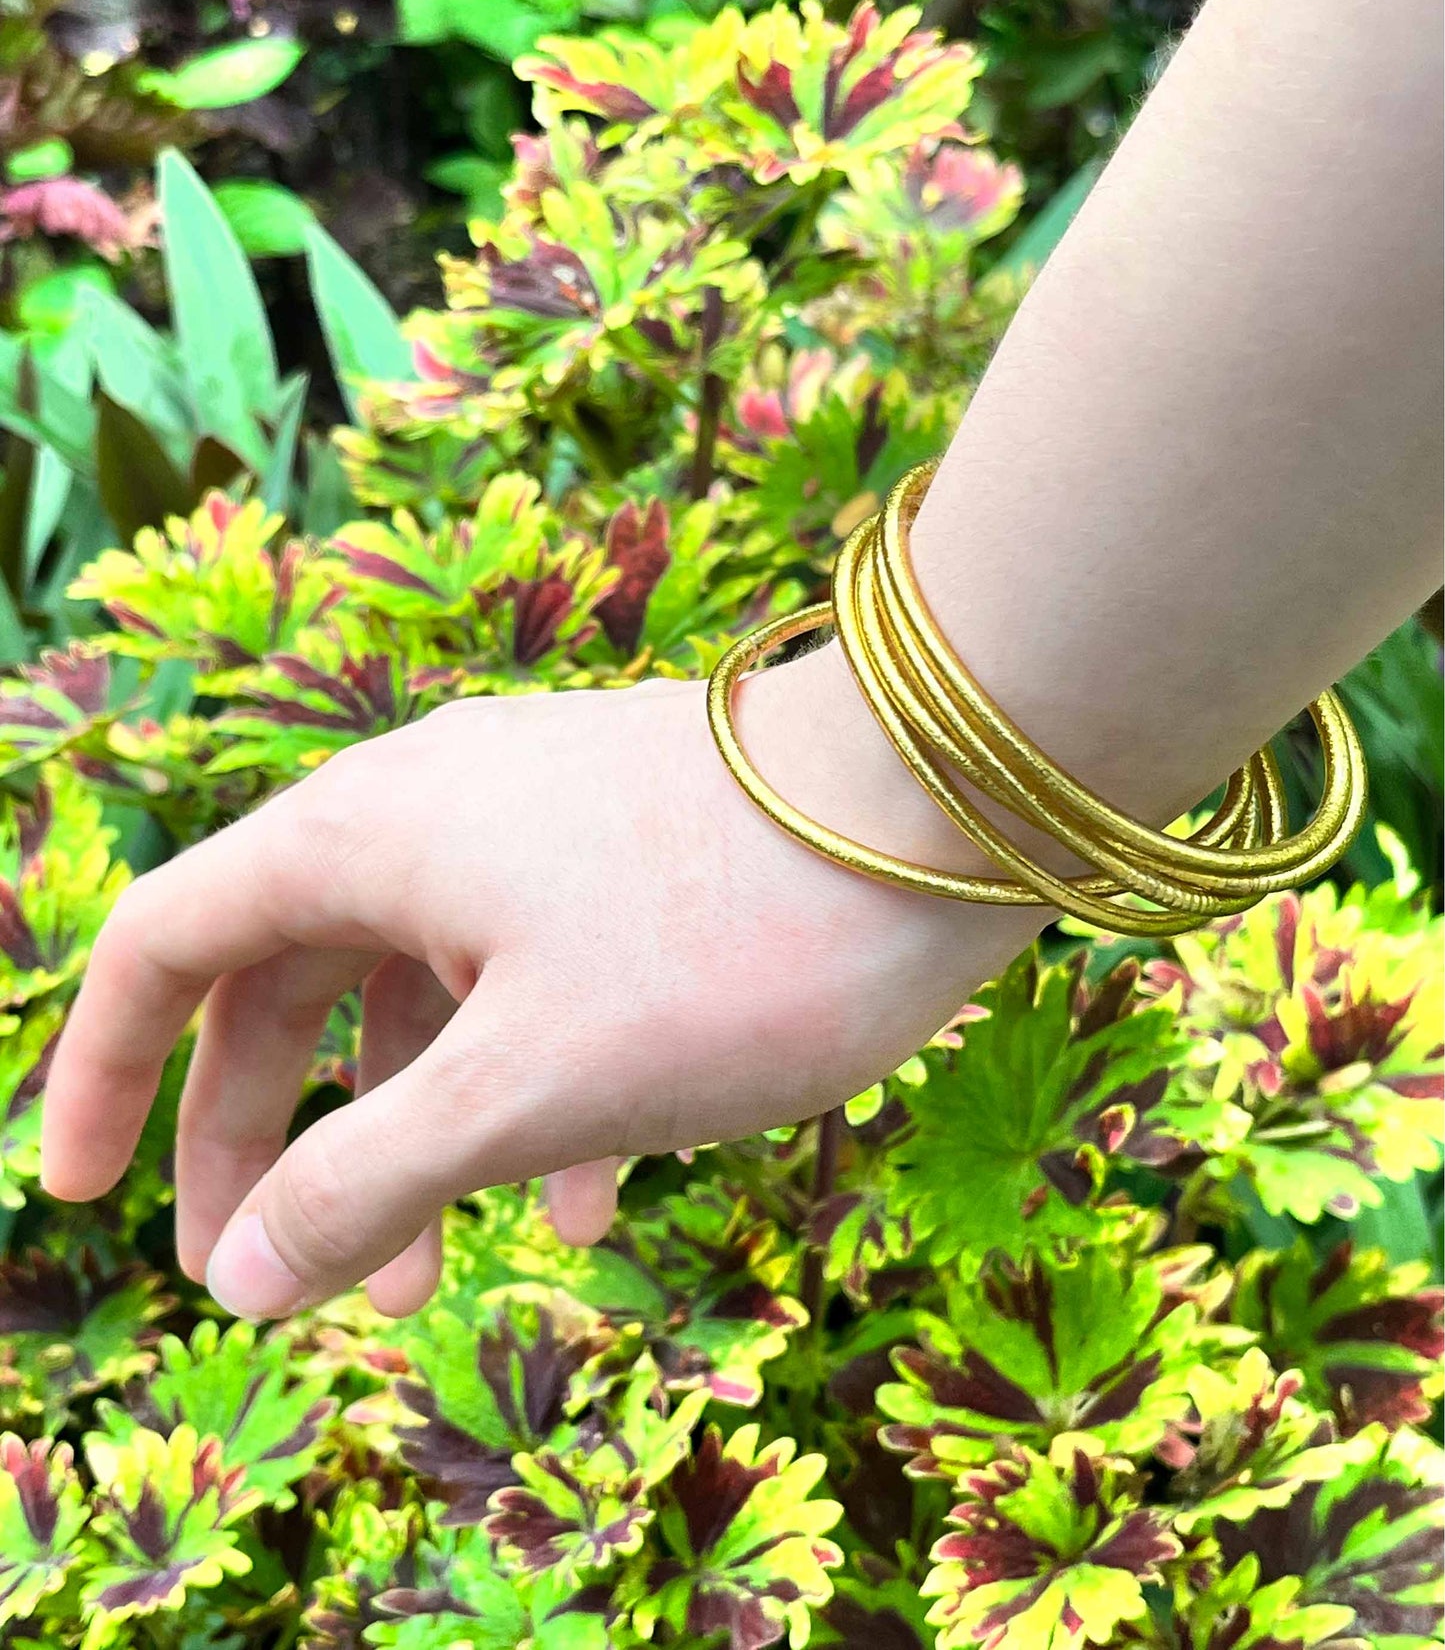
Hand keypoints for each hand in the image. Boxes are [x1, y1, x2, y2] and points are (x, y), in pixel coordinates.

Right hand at [41, 645, 1036, 1319]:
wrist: (947, 795)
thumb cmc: (731, 933)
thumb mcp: (530, 1083)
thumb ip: (369, 1178)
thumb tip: (243, 1280)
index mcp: (364, 834)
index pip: (171, 943)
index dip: (107, 1073)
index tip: (86, 1195)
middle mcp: (434, 810)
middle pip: (290, 982)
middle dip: (271, 1142)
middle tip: (272, 1284)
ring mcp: (541, 826)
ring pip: (423, 997)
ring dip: (410, 1140)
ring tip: (428, 1293)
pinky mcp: (634, 857)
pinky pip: (534, 985)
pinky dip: (529, 1097)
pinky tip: (593, 1211)